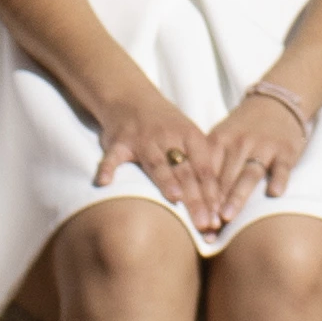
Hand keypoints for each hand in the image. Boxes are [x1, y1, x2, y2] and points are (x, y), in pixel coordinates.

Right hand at [84, 84, 217, 234]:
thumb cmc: (166, 128)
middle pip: (185, 171)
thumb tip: (217, 207)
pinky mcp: (118, 142)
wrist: (130, 97)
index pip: (204, 169)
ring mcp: (143, 139)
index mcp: (191, 136)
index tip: (217, 220)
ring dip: (166, 181)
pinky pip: (112, 157)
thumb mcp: (188, 139)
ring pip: (156, 164)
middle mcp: (169, 137)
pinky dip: (107, 169)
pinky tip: (104, 183)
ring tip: (174, 199)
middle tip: (204, 223)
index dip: (212, 194)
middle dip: (195, 198)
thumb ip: (200, 167)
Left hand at [196, 79, 316, 224]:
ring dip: (237, 195)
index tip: (194, 221)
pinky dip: (278, 179)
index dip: (199, 198)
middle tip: (206, 228)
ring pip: (248, 174)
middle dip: (215, 204)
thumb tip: (193, 202)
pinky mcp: (285, 150)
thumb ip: (209, 166)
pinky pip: (282, 167)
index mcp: (219, 141)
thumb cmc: (242, 130)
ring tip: (228, 217)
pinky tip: (274, 194)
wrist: (275, 104)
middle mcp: (239, 143)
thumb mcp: (221, 139)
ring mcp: (263, 147)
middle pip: (224, 178)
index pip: (206, 173)